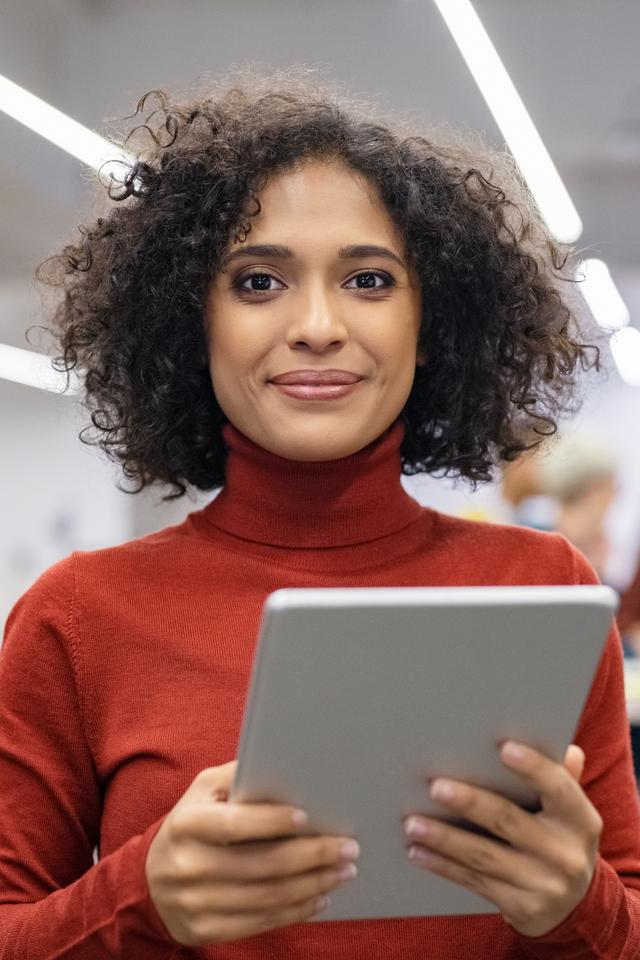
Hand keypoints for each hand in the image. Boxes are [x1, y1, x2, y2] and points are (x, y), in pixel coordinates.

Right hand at [145, 760, 359, 945]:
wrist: (149, 881)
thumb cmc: (190, 824)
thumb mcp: (202, 791)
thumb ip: (238, 776)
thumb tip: (284, 764)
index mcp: (189, 824)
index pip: (237, 824)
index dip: (274, 821)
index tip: (309, 817)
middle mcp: (190, 865)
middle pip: (263, 865)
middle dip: (313, 856)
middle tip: (348, 848)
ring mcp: (197, 902)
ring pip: (268, 897)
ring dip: (313, 884)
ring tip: (343, 871)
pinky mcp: (206, 930)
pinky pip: (261, 922)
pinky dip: (296, 910)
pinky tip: (319, 897)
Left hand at [402, 742, 602, 936]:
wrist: (577, 909)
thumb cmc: (562, 840)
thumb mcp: (571, 813)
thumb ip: (563, 780)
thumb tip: (567, 749)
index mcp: (581, 820)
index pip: (559, 788)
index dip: (534, 768)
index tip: (504, 748)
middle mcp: (565, 854)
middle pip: (509, 821)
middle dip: (469, 802)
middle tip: (435, 786)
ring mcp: (543, 884)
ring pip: (484, 856)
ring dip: (444, 838)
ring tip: (412, 823)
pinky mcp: (521, 908)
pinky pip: (474, 882)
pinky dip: (443, 865)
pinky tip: (418, 851)